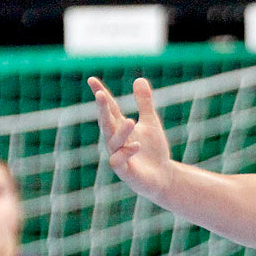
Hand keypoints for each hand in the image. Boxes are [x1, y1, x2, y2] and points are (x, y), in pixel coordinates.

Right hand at [91, 76, 173, 201]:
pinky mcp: (124, 171)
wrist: (163, 176)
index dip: (101, 95)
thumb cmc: (153, 150)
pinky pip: (119, 161)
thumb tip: (139, 78)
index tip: (91, 79)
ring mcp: (118, 156)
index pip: (109, 108)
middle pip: (106, 123)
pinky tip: (137, 145)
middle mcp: (115, 140)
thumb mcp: (150, 123)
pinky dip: (127, 152)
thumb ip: (144, 103)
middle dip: (102, 110)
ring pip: (113, 142)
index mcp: (120, 127)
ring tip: (130, 121)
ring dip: (121, 131)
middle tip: (99, 95)